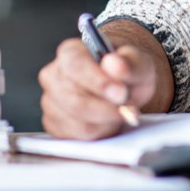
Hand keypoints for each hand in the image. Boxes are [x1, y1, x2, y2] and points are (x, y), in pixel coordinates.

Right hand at [38, 36, 158, 138]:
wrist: (124, 85)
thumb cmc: (127, 70)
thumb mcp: (139, 61)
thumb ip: (131, 61)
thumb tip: (115, 65)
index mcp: (70, 52)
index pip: (75, 66)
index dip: (98, 81)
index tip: (121, 93)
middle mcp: (54, 76)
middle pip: (74, 101)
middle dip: (106, 109)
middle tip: (129, 109)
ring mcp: (50, 102)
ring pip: (78, 123)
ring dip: (106, 122)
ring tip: (120, 111)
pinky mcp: (54, 125)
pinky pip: (78, 137)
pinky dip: (100, 133)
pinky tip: (109, 121)